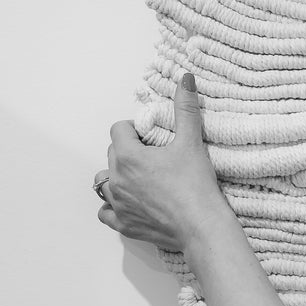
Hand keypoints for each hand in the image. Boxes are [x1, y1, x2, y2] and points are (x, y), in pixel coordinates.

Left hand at [97, 73, 229, 252]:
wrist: (202, 226)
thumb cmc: (196, 185)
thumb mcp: (191, 142)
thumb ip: (185, 108)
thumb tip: (185, 78)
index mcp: (128, 156)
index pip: (118, 130)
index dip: (136, 129)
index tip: (152, 137)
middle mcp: (116, 179)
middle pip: (112, 153)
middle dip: (129, 151)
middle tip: (154, 156)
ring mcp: (117, 204)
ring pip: (104, 182)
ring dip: (117, 176)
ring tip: (140, 178)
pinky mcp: (123, 224)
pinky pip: (105, 212)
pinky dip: (113, 206)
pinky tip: (129, 202)